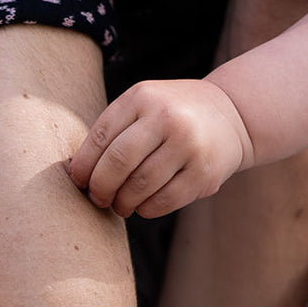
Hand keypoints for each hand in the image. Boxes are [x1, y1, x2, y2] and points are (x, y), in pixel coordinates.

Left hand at [69, 78, 255, 219]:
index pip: (101, 137)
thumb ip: (114, 131)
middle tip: (98, 198)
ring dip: (122, 203)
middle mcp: (167, 117)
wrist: (231, 115)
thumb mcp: (144, 105)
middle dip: (100, 188)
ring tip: (120, 204)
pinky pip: (162, 202)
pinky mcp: (204, 173)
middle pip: (117, 163)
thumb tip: (76, 174)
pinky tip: (144, 204)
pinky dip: (145, 209)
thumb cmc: (172, 114)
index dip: (84, 165)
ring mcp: (188, 145)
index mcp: (143, 97)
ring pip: (139, 187)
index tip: (78, 181)